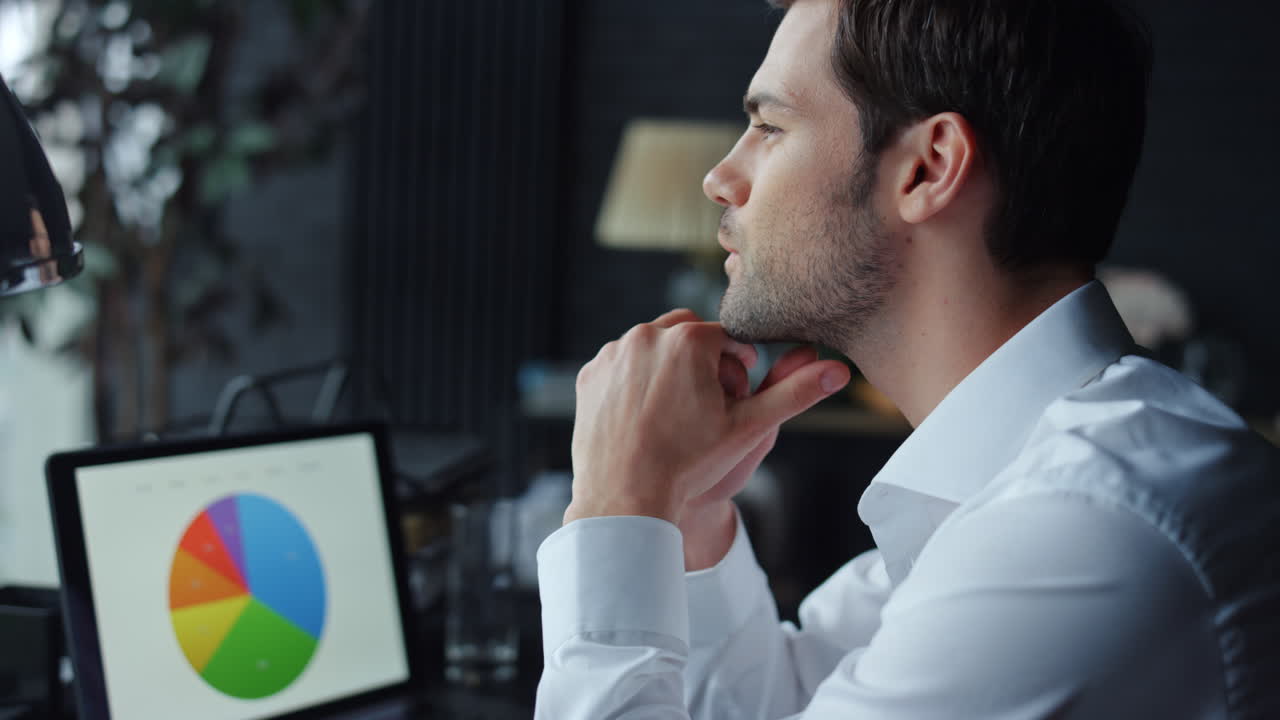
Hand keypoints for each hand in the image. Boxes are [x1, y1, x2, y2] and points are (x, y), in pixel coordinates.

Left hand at [564, 309, 849, 526]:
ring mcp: (611, 355)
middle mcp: (644, 337)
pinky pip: (620, 365)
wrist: (625, 500)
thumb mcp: (749, 428)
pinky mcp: (589, 375)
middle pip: (687, 333)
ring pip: (651, 347)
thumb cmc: (690, 465)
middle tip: (710, 400)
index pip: (726, 336)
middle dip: (703, 359)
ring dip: (669, 366)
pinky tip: (648, 416)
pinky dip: (636, 380)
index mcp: (687, 341)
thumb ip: (794, 393)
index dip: (738, 365)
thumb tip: (839, 370)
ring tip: (679, 411)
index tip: (737, 395)